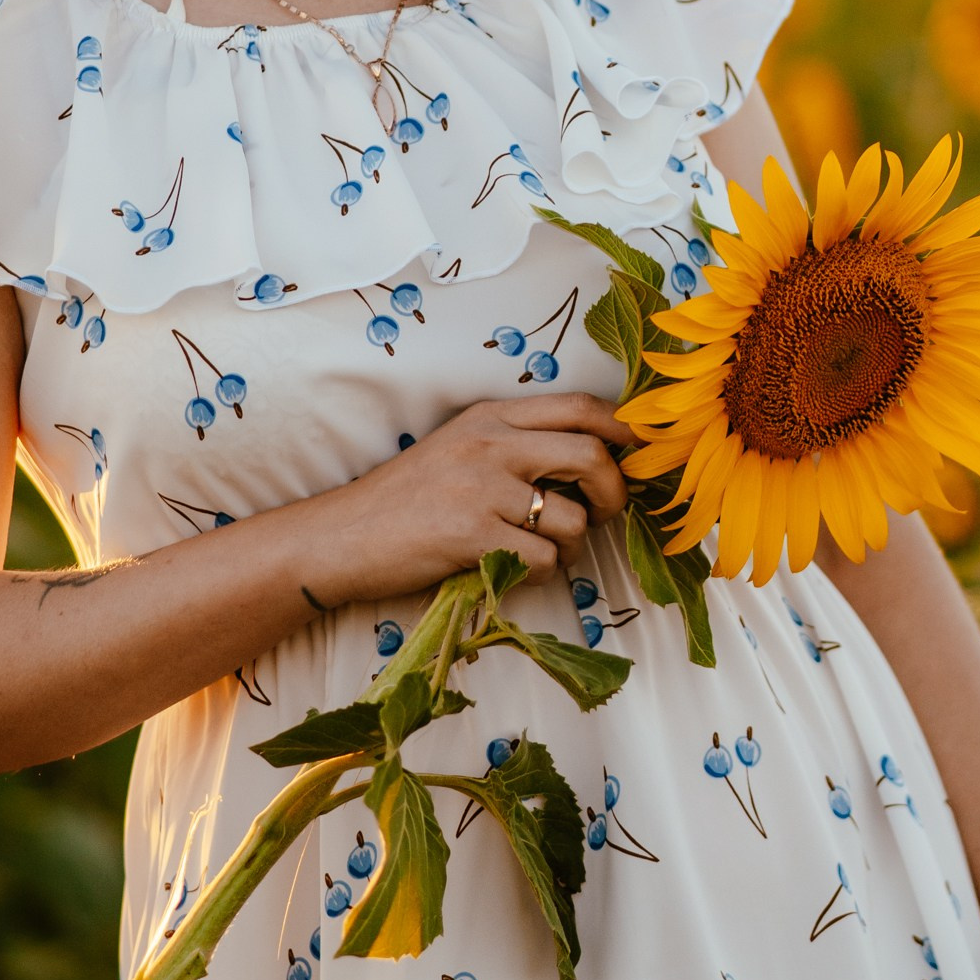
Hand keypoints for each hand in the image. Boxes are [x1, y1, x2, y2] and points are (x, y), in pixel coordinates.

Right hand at [302, 394, 628, 606]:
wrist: (342, 536)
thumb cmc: (403, 500)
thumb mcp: (457, 449)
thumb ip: (512, 446)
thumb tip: (587, 462)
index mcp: (489, 417)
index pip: (577, 405)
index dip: (621, 426)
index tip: (638, 450)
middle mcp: (490, 444)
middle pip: (591, 455)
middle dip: (615, 491)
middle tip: (605, 513)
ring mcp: (482, 489)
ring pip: (572, 518)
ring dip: (573, 545)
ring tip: (545, 551)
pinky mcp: (473, 535)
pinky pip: (543, 560)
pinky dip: (539, 573)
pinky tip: (511, 569)